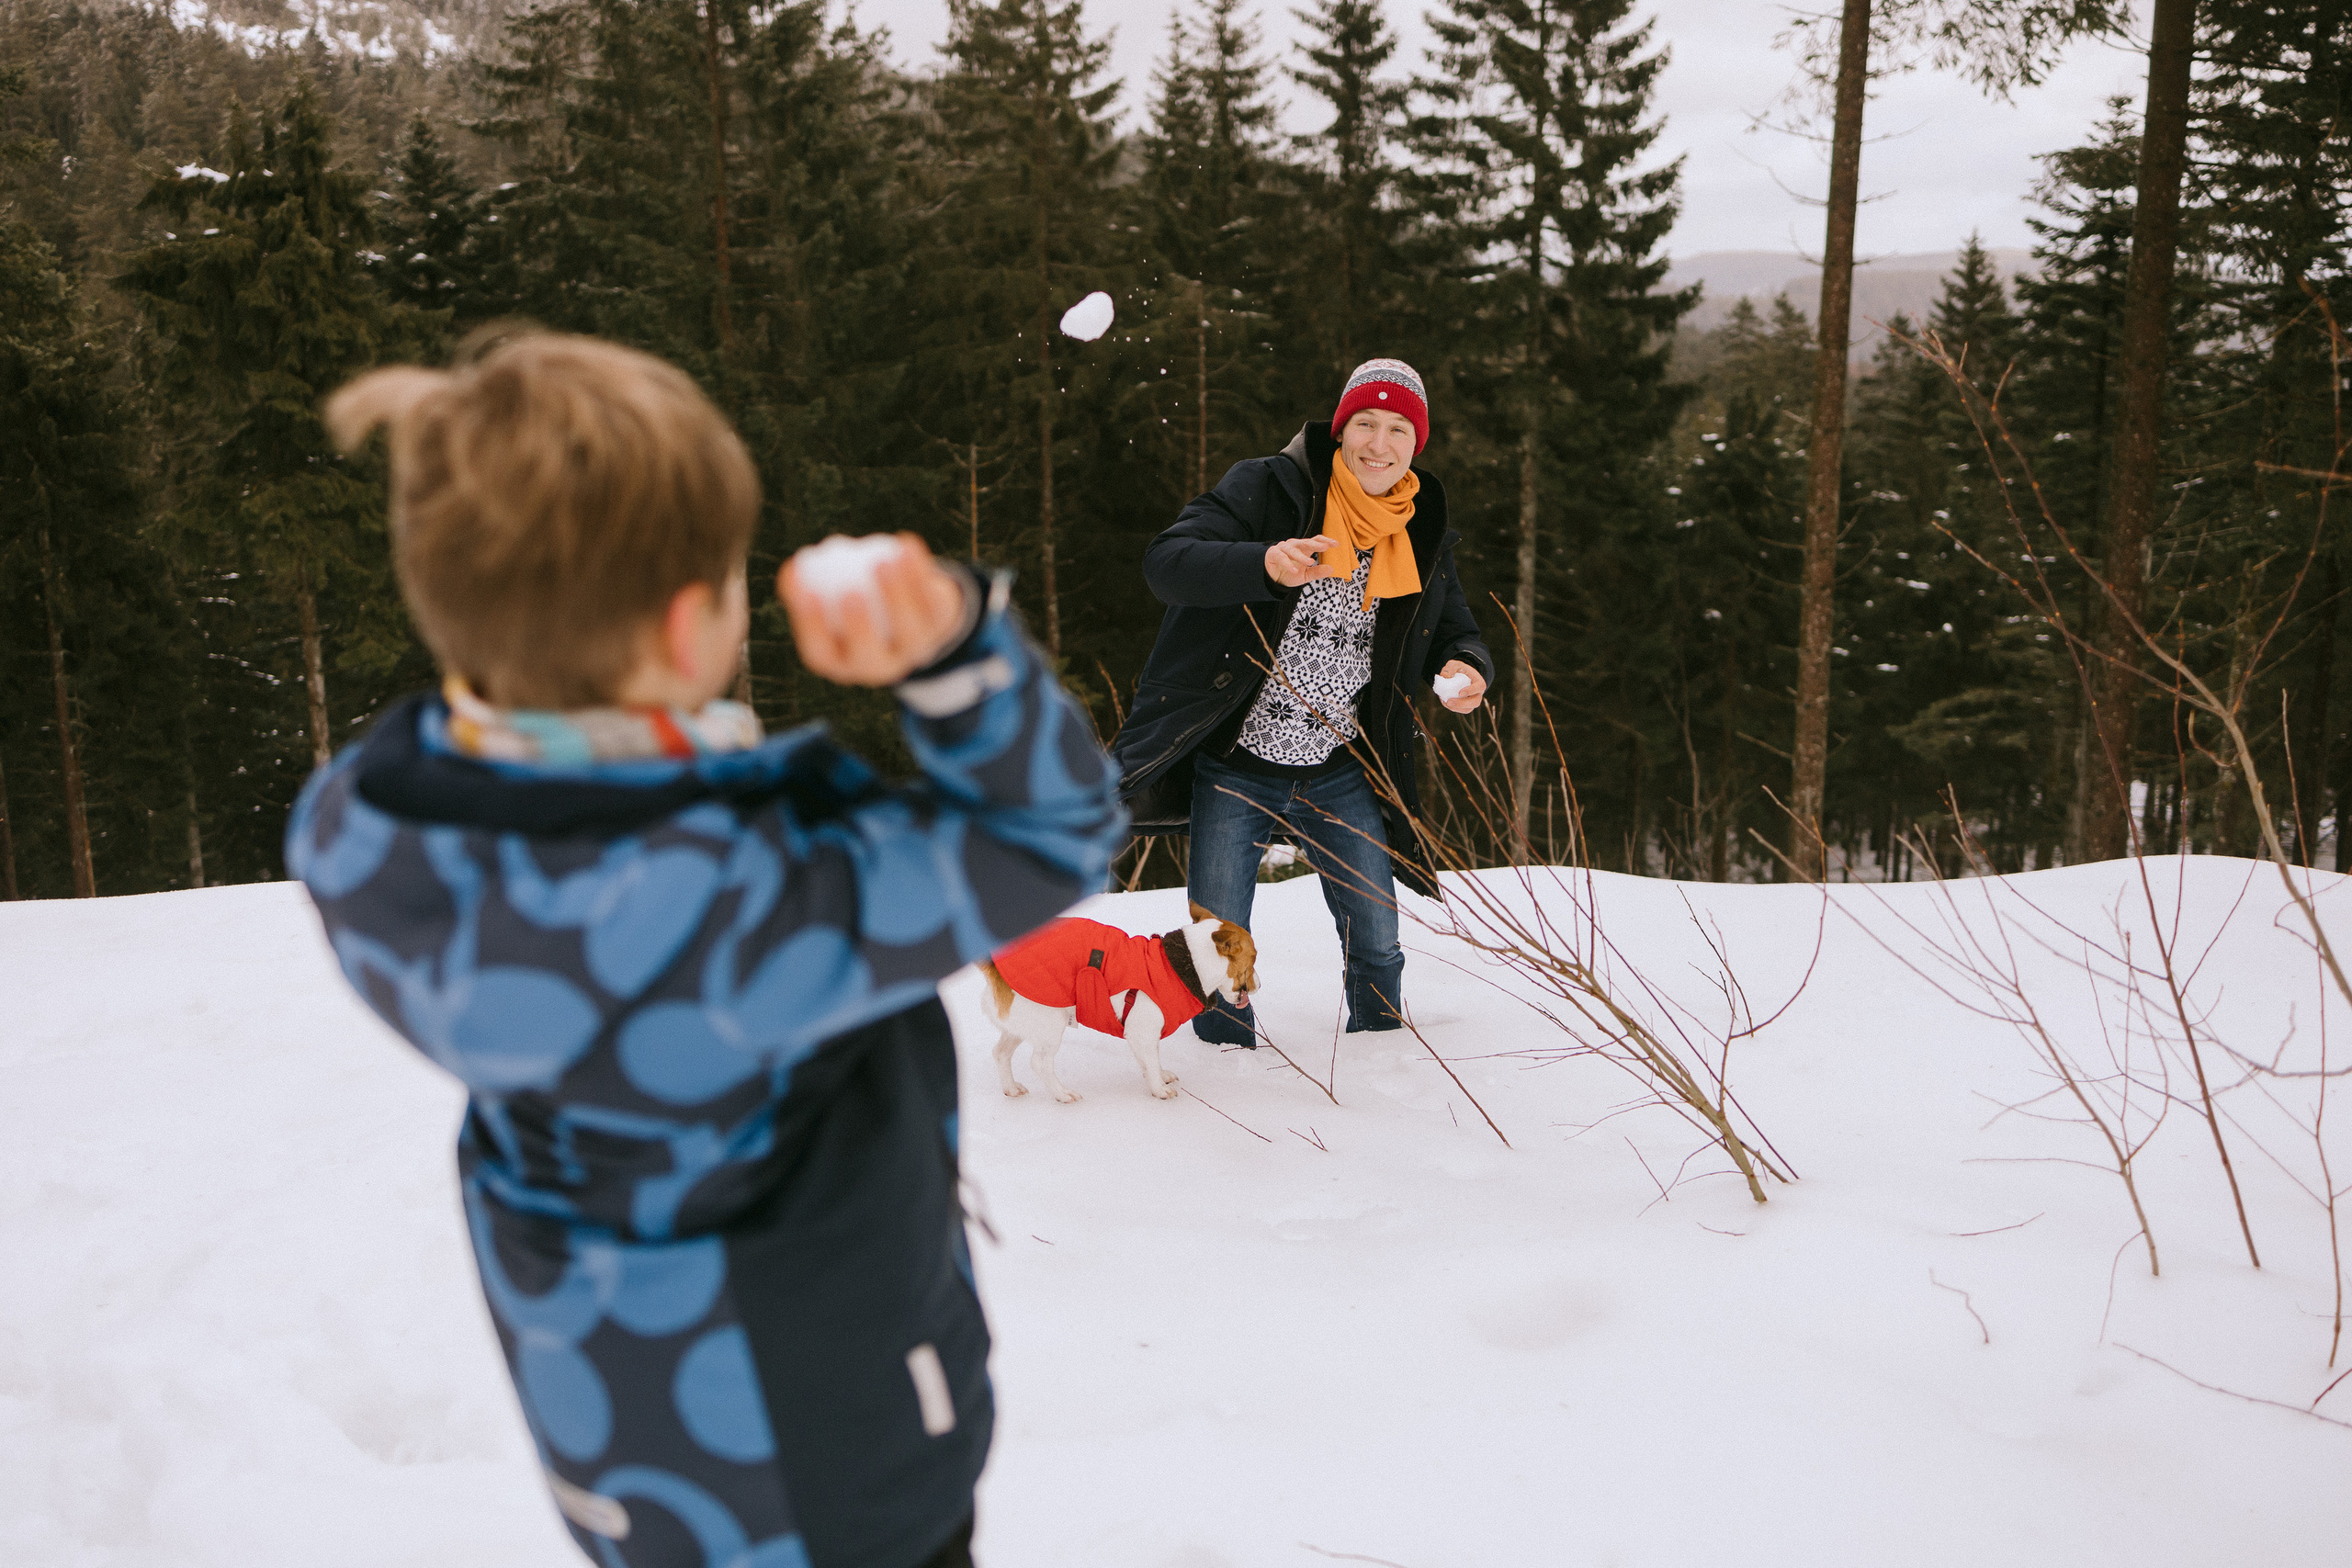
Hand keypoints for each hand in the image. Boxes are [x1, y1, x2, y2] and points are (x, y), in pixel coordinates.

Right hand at [780, 535, 968, 686]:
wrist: (909, 609)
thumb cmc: (854, 601)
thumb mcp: (827, 599)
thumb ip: (808, 586)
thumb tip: (793, 566)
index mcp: (841, 662)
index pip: (820, 652)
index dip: (811, 626)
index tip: (806, 590)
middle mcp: (878, 666)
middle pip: (869, 655)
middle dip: (859, 627)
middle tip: (849, 590)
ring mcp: (914, 650)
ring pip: (909, 630)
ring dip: (896, 594)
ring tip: (881, 560)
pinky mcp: (942, 626)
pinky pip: (931, 600)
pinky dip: (919, 570)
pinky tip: (905, 542)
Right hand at [1265, 534, 1344, 587]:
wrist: (1271, 578)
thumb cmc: (1289, 573)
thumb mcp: (1305, 575)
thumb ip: (1317, 572)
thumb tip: (1331, 569)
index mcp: (1304, 548)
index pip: (1315, 541)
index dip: (1325, 541)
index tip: (1336, 544)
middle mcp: (1294, 545)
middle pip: (1306, 542)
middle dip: (1316, 544)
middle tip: (1326, 547)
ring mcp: (1283, 549)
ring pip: (1294, 550)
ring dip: (1301, 556)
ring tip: (1310, 562)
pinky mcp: (1273, 554)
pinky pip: (1282, 558)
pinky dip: (1288, 564)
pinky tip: (1294, 570)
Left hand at [1435, 659, 1486, 713]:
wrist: (1461, 676)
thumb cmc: (1460, 670)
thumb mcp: (1455, 664)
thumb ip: (1450, 668)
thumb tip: (1445, 676)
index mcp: (1479, 682)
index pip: (1479, 687)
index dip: (1471, 691)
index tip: (1460, 692)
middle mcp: (1478, 693)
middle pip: (1475, 702)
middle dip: (1462, 703)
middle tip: (1449, 701)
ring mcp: (1473, 701)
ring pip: (1468, 709)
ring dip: (1456, 708)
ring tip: (1445, 702)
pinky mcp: (1466, 706)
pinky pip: (1461, 710)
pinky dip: (1452, 708)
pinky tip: (1444, 701)